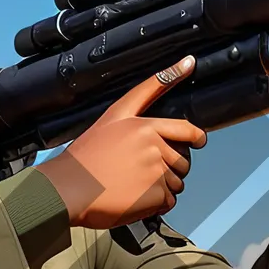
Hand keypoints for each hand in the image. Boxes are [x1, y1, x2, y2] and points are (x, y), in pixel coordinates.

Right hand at [35, 56, 206, 227]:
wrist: (68, 189)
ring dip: (162, 188)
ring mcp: (156, 170)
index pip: (185, 128)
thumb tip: (185, 63)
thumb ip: (145, 94)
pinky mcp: (155, 193)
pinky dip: (155, 204)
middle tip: (139, 174)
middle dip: (169, 169)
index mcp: (143, 126)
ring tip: (132, 187)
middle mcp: (153, 145)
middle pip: (181, 161)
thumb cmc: (84, 157)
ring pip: (176, 183)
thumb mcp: (111, 117)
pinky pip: (168, 202)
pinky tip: (133, 199)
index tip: (199, 140)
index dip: (195, 136)